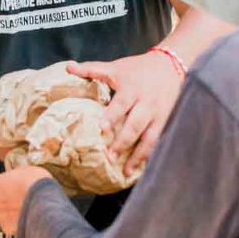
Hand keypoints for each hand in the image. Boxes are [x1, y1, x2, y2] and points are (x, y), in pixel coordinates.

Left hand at [0, 166, 51, 234]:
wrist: (45, 204)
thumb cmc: (34, 183)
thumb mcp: (24, 170)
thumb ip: (12, 176)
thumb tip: (15, 178)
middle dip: (1, 201)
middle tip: (16, 196)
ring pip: (0, 215)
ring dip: (8, 213)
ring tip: (24, 208)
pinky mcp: (9, 229)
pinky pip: (9, 226)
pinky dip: (16, 223)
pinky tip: (27, 217)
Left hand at [68, 52, 181, 174]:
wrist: (171, 66)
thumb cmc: (137, 69)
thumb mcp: (115, 67)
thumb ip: (91, 69)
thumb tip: (68, 67)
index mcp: (132, 89)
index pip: (121, 104)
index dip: (112, 116)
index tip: (101, 129)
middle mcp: (147, 103)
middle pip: (136, 125)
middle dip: (123, 142)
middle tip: (110, 157)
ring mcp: (159, 115)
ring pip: (150, 138)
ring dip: (138, 155)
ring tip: (126, 171)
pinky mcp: (167, 122)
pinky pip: (160, 141)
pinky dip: (151, 155)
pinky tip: (142, 168)